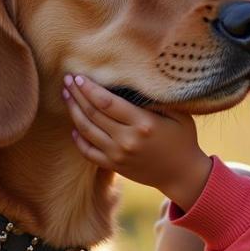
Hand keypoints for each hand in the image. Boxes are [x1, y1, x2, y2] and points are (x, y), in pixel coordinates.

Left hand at [63, 75, 211, 210]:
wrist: (182, 174)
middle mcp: (127, 139)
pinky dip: (78, 139)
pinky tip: (74, 126)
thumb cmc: (183, 139)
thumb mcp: (179, 115)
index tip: (79, 76)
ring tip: (66, 96)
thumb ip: (156, 100)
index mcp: (143, 123)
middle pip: (93, 113)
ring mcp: (118, 155)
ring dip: (73, 112)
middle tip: (66, 80)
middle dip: (77, 95)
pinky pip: (88, 152)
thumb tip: (132, 84)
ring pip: (87, 130)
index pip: (107, 102)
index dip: (89, 88)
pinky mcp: (114, 166)